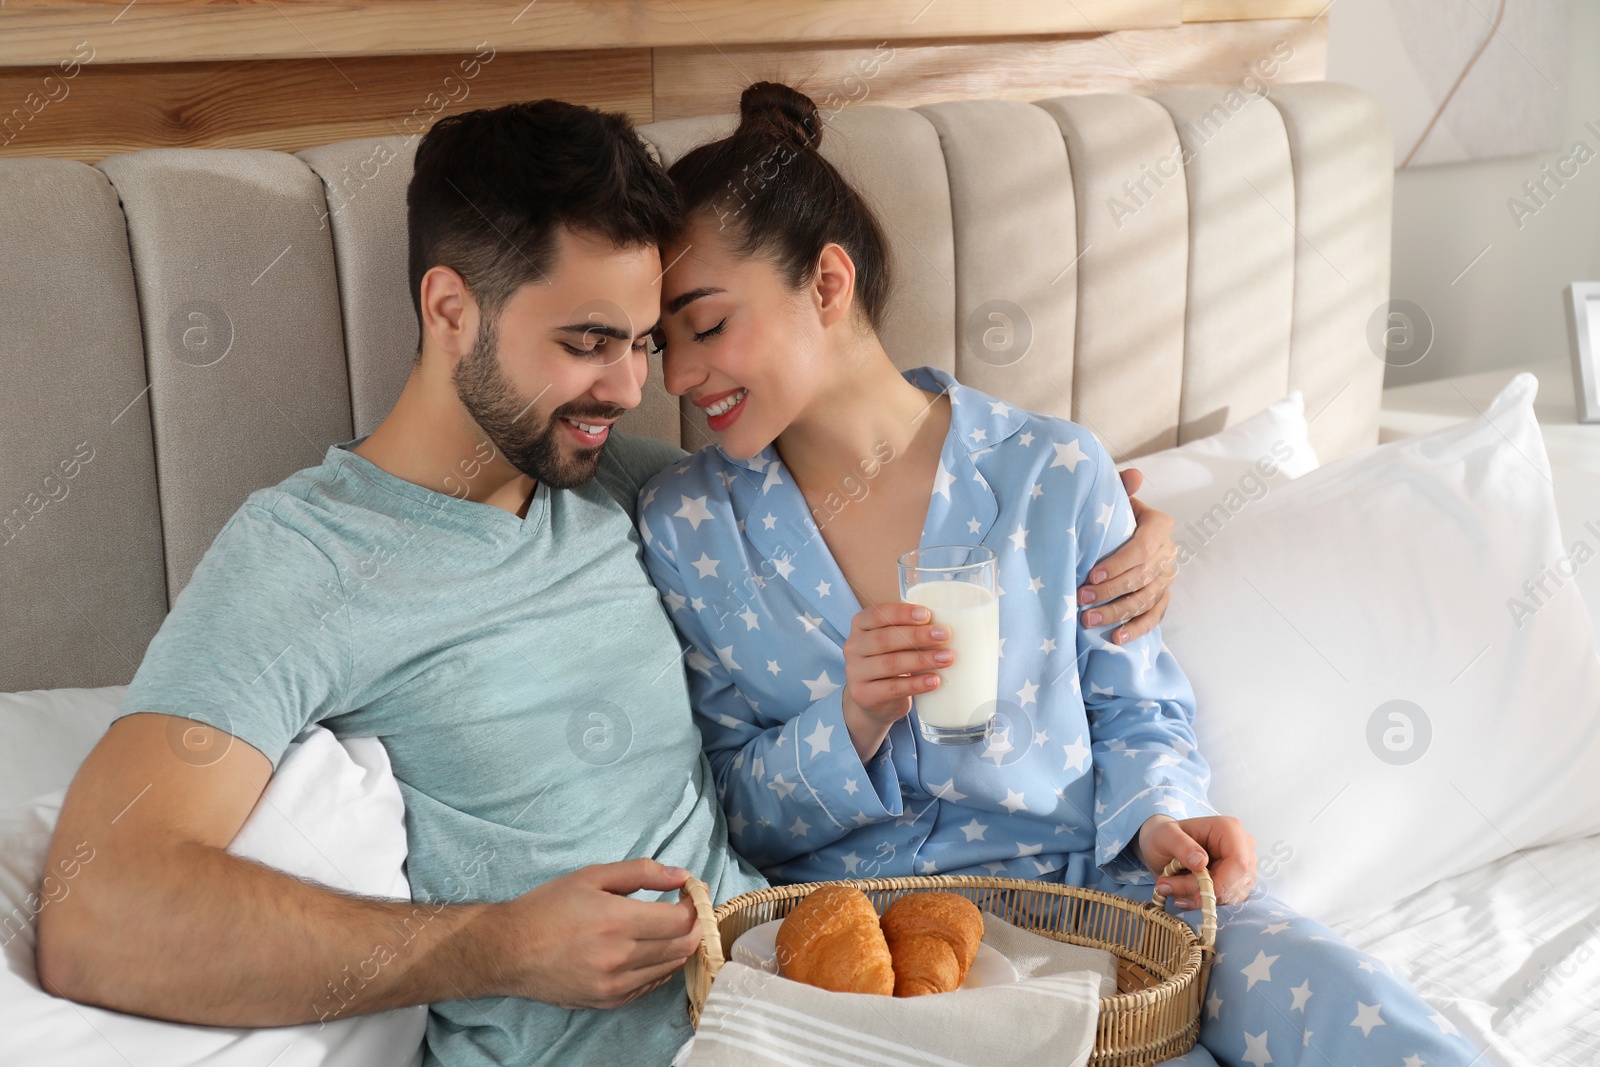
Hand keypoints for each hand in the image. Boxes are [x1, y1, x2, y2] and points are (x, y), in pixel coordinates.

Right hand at [494, 859, 702, 1008]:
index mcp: (616, 922)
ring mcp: (615, 984)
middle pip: (683, 946)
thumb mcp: (592, 876)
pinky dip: (660, 966)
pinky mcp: (608, 1000)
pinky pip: (650, 985)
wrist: (509, 950)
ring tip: (666, 928)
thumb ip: (641, 872)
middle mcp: (619, 958)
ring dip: (678, 946)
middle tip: (685, 910)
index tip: (690, 894)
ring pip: (671, 967)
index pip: (680, 921)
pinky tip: (649, 949)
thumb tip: (681, 875)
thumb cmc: (548, 907)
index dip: (694, 905)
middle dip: (693, 926)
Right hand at [841, 602, 951, 760]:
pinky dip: (917, 684)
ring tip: (947, 658)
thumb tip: (947, 622)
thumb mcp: (892, 643)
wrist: (872, 701)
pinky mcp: (864, 695)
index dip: (902, 613)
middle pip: (885, 639)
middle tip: (945, 634)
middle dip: (918, 636)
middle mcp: (853, 647)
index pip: (877, 614)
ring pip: (891, 663)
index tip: (928, 614)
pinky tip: (935, 681)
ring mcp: (855, 673)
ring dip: (922, 659)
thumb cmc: (890, 662)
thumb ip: (909, 630)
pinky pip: (893, 688)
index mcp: (860, 626)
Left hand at [1076, 467, 1175, 644]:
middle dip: (1110, 591)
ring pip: (1145, 600)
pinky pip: (1154, 616)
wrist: (1124, 534)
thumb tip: (1134, 475)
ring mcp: (1167, 578)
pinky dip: (1137, 628)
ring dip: (1117, 613)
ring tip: (1089, 621)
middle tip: (1081, 599)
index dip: (1119, 563)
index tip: (1091, 574)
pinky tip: (1117, 637)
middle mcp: (1168, 553)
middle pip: (1141, 577)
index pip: (1143, 547)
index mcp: (1159, 526)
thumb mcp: (1117, 501)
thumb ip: (1122, 489)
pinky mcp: (1163, 598)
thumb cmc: (1114, 517)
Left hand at [1139, 814, 1257, 909]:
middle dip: (1203, 892)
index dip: (1220, 884)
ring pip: (1232, 895)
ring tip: (1173, 888)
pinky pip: (1228, 900)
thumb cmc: (1165, 837)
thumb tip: (1201, 862)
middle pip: (1235, 882)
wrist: (1164, 846)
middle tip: (1169, 888)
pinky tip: (1185, 895)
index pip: (1238, 862)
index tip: (1195, 896)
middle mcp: (1243, 846)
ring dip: (1201, 898)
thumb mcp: (1165, 836)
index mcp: (1229, 829)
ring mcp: (1244, 865)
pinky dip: (1205, 901)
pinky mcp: (1239, 881)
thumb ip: (1181, 846)